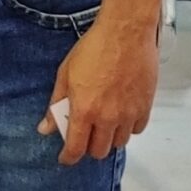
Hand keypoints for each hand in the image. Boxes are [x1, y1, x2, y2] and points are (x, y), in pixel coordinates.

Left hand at [40, 10, 159, 165]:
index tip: (66, 158)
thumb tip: (45, 127)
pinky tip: (122, 116)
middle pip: (99, 151)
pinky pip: (136, 130)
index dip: (69, 157)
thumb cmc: (95, 47)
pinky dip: (128, 128)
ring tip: (104, 124)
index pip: (76, 148)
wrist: (125, 32)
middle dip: (89, 148)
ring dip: (109, 138)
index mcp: (84, 110)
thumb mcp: (66, 74)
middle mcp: (107, 117)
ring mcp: (128, 113)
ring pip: (119, 143)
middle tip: (85, 136)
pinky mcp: (145, 106)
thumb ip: (56, 104)